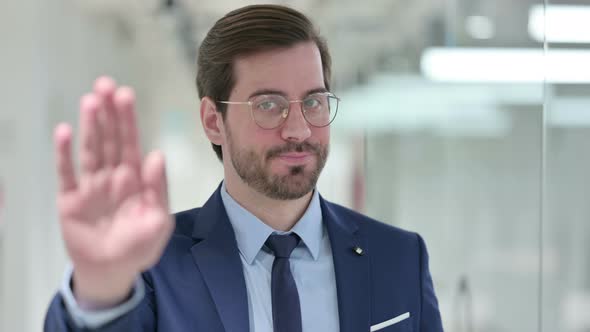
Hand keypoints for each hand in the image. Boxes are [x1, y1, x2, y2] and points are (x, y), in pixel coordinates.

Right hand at [54, 76, 172, 306]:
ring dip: (90, 126)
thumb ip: (159, 189)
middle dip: (108, 113)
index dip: (128, 120)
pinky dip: (64, 154)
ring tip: (90, 101)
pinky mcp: (69, 200)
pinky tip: (64, 132)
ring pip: (90, 150)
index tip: (125, 94)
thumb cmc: (139, 246)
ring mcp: (89, 186)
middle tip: (105, 84)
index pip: (131, 143)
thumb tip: (157, 155)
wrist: (112, 272)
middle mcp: (112, 176)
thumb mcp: (158, 221)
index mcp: (135, 179)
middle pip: (110, 139)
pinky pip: (66, 174)